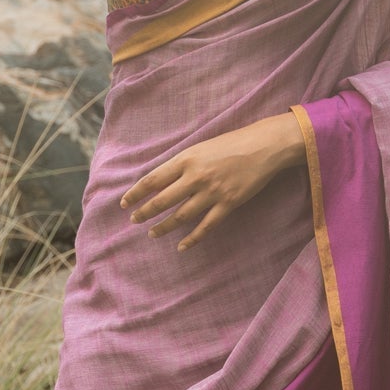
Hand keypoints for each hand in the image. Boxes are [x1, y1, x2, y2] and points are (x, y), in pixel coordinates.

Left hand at [120, 113, 304, 251]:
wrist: (264, 146)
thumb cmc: (232, 143)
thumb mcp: (201, 147)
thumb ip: (182, 164)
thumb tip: (162, 181)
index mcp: (186, 159)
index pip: (153, 180)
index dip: (136, 193)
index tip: (125, 203)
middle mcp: (196, 177)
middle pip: (162, 200)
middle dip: (145, 212)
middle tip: (134, 220)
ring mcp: (212, 192)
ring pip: (181, 216)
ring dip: (164, 227)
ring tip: (152, 234)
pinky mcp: (228, 204)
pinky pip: (206, 226)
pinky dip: (192, 239)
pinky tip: (182, 246)